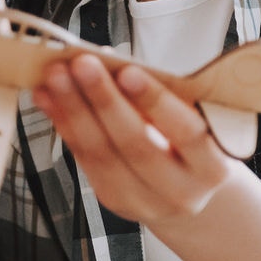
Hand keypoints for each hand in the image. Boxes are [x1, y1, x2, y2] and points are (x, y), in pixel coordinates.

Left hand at [31, 54, 236, 225]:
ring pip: (102, 154)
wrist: (187, 194)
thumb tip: (111, 59)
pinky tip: (48, 98)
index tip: (129, 72)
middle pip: (136, 144)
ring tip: (57, 77)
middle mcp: (181, 192)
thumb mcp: (193, 120)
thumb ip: (162, 93)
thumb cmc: (190, 147)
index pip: (187, 133)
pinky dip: (63, 124)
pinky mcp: (113, 200)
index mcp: (212, 168)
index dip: (156, 102)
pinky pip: (83, 159)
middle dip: (104, 100)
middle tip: (82, 64)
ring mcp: (144, 201)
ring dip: (74, 110)